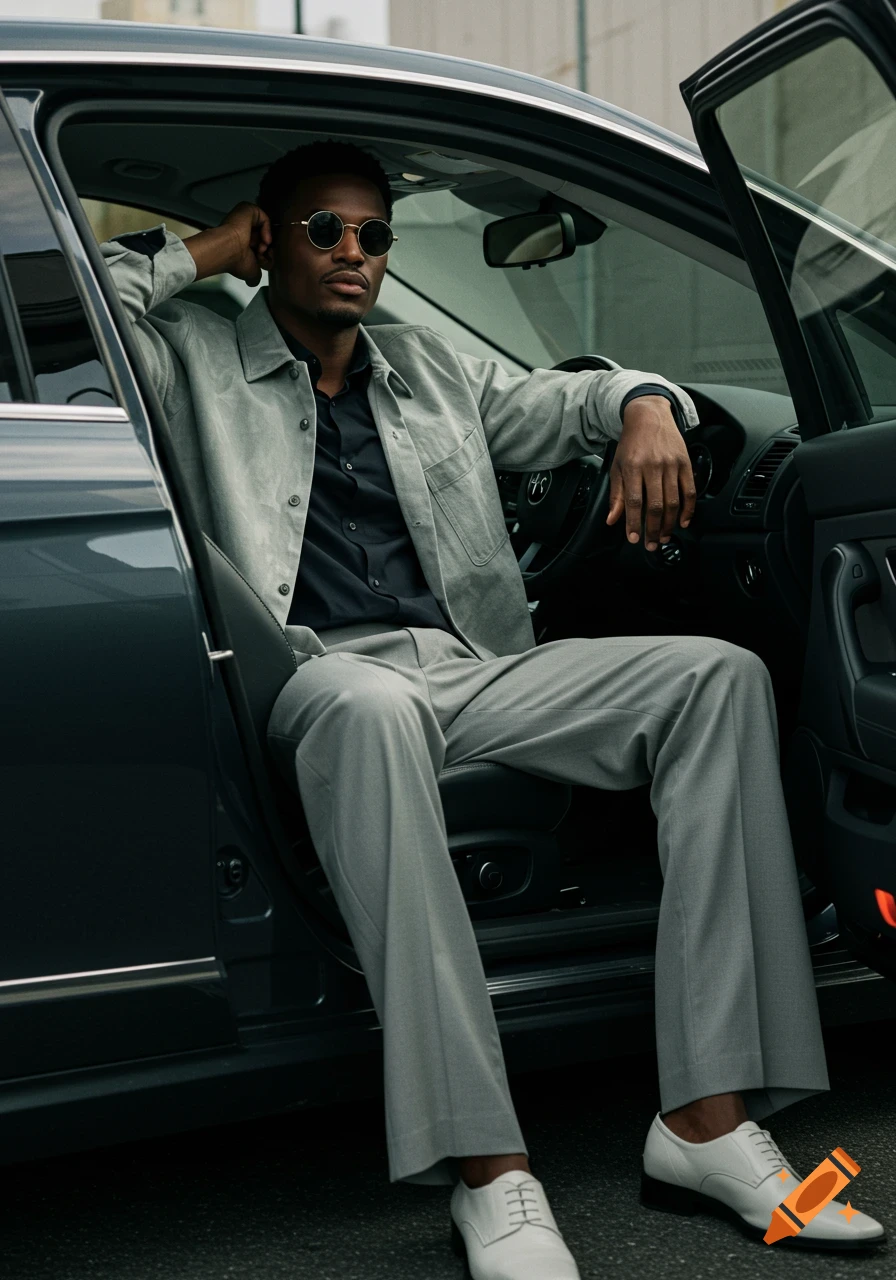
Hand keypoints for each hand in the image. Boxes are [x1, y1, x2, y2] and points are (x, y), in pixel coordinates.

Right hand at [185, 202, 271, 285]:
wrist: (227, 250)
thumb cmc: (235, 261)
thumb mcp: (251, 274)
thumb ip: (255, 276)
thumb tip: (252, 282)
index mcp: (241, 244)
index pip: (261, 247)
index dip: (266, 255)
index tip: (263, 261)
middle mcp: (242, 231)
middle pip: (265, 238)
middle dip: (267, 249)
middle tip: (262, 255)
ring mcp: (244, 219)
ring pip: (265, 229)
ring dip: (266, 241)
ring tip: (260, 249)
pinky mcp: (247, 210)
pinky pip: (265, 218)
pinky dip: (268, 230)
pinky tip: (264, 240)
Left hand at [606, 396, 696, 549]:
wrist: (649, 416)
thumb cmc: (631, 443)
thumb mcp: (617, 466)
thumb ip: (616, 495)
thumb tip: (612, 519)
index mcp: (633, 467)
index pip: (634, 501)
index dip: (634, 523)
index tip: (634, 538)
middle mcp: (653, 466)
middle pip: (656, 505)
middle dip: (653, 529)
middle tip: (652, 544)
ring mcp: (671, 464)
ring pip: (673, 501)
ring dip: (670, 524)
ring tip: (664, 537)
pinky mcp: (685, 463)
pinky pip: (689, 490)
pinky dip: (688, 509)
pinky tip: (683, 521)